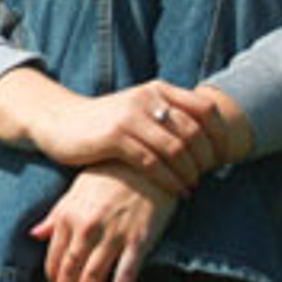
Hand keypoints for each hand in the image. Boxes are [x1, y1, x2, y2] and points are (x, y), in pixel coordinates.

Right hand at [28, 81, 230, 194]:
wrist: (58, 121)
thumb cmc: (104, 123)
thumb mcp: (138, 110)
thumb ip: (167, 116)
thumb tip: (207, 139)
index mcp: (158, 89)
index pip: (205, 108)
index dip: (220, 134)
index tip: (222, 157)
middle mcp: (147, 98)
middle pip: (194, 131)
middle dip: (206, 159)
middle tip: (207, 177)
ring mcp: (130, 117)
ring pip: (176, 148)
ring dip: (190, 173)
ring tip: (192, 187)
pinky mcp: (114, 137)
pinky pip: (152, 163)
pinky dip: (170, 180)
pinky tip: (176, 191)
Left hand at [29, 161, 178, 281]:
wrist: (147, 161)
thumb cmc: (110, 174)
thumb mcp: (75, 191)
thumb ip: (55, 216)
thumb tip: (34, 235)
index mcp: (65, 217)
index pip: (52, 262)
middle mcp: (84, 229)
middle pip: (67, 276)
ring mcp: (112, 236)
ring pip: (90, 281)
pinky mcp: (138, 242)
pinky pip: (123, 280)